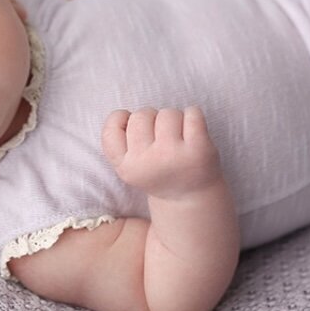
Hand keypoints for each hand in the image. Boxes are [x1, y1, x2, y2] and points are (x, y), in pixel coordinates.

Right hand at [101, 106, 223, 200]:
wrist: (191, 197)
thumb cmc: (157, 171)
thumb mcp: (130, 165)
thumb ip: (121, 142)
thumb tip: (124, 114)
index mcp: (126, 167)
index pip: (111, 128)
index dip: (121, 119)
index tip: (132, 128)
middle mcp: (147, 162)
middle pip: (141, 115)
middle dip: (151, 119)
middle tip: (160, 137)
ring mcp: (173, 154)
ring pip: (167, 112)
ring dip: (174, 119)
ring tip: (177, 137)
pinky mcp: (198, 148)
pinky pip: (192, 113)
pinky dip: (194, 115)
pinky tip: (192, 132)